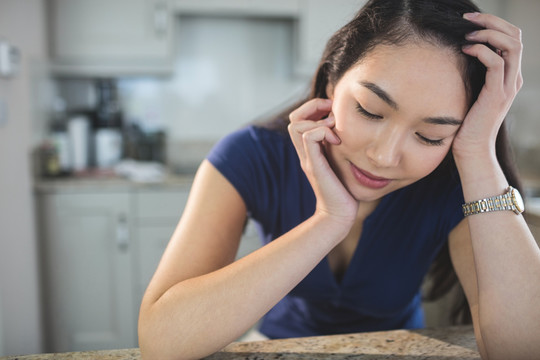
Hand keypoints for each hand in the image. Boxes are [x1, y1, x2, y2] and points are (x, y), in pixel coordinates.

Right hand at [288, 98, 358, 225]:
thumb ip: (338, 148)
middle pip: (293, 119)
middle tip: (332, 112)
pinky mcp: (314, 165)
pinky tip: (337, 142)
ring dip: (317, 120)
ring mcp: (307, 158)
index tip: (333, 113)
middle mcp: (305, 153)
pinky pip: (309, 137)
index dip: (313, 109)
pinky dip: (323, 132)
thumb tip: (349, 131)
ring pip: (296, 125)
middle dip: (313, 107)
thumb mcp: (341, 162)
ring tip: (334, 130)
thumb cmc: (344, 190)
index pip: (298, 120)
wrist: (339, 215)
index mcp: (309, 151)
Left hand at [452, 12, 522, 159]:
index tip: (470, 21)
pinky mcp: (497, 94)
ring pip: (512, 45)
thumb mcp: (469, 92)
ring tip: (467, 35)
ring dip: (489, 33)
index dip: (494, 24)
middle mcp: (512, 78)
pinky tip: (465, 50)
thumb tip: (456, 53)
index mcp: (508, 76)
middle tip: (469, 19)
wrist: (470, 149)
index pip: (512, 38)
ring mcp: (507, 86)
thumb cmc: (464, 122)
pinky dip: (481, 51)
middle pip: (516, 36)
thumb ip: (470, 74)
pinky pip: (496, 63)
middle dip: (493, 21)